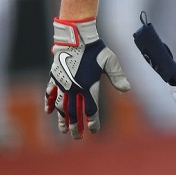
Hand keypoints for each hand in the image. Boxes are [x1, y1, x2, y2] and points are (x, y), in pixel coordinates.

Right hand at [44, 18, 130, 138]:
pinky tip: (49, 111)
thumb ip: (117, 76)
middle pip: (74, 112)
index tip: (93, 130)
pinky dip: (49, 102)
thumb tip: (126, 90)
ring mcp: (63, 83)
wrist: (76, 37)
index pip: (91, 110)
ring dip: (62, 119)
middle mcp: (74, 87)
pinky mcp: (55, 77)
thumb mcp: (110, 61)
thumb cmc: (95, 49)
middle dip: (75, 126)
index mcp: (88, 86)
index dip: (92, 122)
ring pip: (61, 106)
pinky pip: (50, 93)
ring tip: (62, 130)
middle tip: (76, 137)